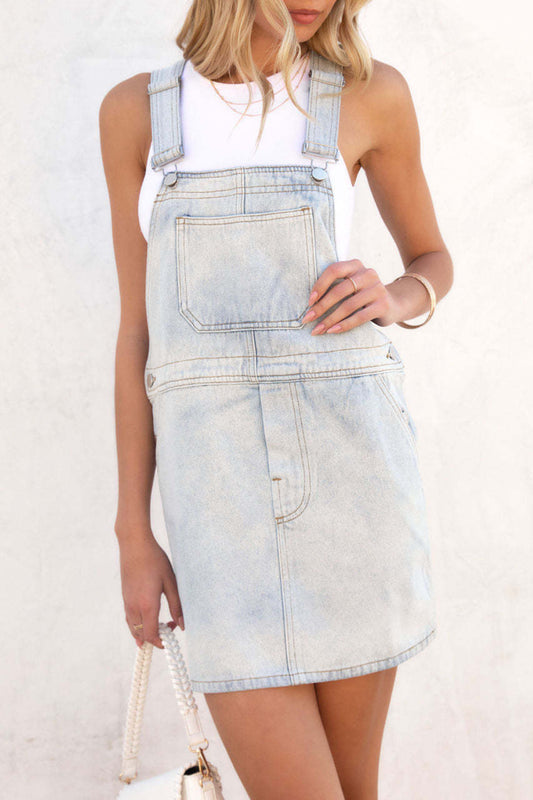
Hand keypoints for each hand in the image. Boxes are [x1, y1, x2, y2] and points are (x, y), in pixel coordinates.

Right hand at [119, 533, 183, 648]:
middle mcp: (134, 607)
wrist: (134, 545)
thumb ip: (176, 605)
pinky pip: (129, 618)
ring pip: (133, 627)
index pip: (151, 635)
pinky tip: (145, 620)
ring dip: (145, 632)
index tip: (170, 639)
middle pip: (141, 634)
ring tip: (160, 627)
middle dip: (154, 638)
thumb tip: (181, 625)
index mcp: (147, 605)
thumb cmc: (155, 561)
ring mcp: (127, 602)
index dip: (160, 642)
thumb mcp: (171, 582)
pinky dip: (137, 625)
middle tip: (169, 626)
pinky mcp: (124, 596)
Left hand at [301, 259, 398, 333]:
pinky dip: (344, 325)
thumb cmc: (362, 296)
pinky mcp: (382, 305)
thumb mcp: (351, 285)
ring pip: (348, 306)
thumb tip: (309, 303)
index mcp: (355, 265)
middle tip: (308, 319)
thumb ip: (335, 286)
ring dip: (330, 320)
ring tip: (318, 330)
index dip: (320, 285)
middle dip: (321, 307)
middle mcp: (367, 274)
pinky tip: (333, 331)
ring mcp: (377, 289)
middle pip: (339, 290)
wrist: (393, 304)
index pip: (334, 270)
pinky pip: (359, 317)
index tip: (309, 301)